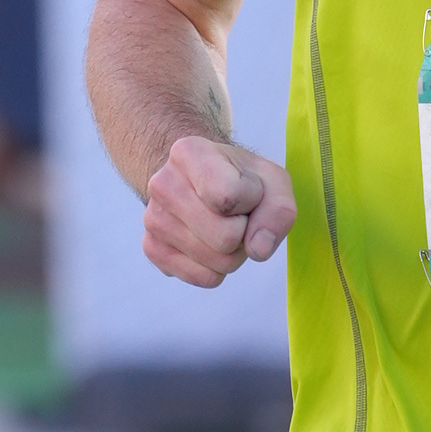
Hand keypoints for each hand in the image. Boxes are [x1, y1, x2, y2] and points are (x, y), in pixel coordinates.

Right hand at [140, 131, 296, 282]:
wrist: (204, 182)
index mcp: (189, 153)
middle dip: (243, 233)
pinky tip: (210, 243)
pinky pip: (202, 278)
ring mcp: (153, 218)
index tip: (246, 188)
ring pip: (216, 262)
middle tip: (236, 215)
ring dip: (232, 253)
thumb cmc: (242, 180)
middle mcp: (162, 183)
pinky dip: (217, 268)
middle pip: (224, 237)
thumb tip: (258, 249)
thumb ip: (278, 211)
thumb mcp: (273, 182)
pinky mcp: (152, 248)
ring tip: (224, 226)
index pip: (229, 197)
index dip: (251, 200)